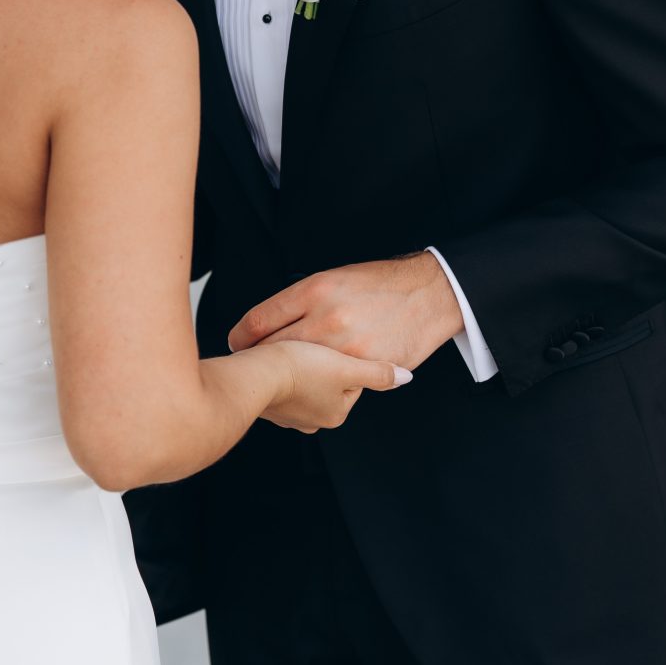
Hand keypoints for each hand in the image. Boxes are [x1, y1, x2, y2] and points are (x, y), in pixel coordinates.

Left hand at [229, 251, 464, 374]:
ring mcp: (345, 346)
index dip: (240, 337)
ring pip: (298, 369)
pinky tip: (311, 384)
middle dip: (257, 359)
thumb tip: (266, 328)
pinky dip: (316, 385)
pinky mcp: (364, 366)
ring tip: (278, 377)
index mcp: (314, 289)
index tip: (237, 345)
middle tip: (250, 366)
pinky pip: (328, 381)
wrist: (428, 295)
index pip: (259, 320)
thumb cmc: (379, 284)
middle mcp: (325, 317)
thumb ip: (300, 302)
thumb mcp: (333, 279)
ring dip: (284, 376)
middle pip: (272, 348)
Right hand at [260, 338, 409, 434]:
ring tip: (294, 351)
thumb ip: (377, 372)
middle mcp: (311, 419)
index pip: (351, 380)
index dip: (345, 358)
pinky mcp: (266, 402)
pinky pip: (280, 381)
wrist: (250, 375)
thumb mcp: (346, 367)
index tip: (336, 345)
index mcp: (335, 413)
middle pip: (328, 381)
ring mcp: (287, 413)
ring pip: (303, 380)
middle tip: (313, 347)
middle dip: (322, 362)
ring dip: (300, 365)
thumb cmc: (296, 371)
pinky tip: (277, 358)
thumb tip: (404, 377)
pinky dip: (280, 370)